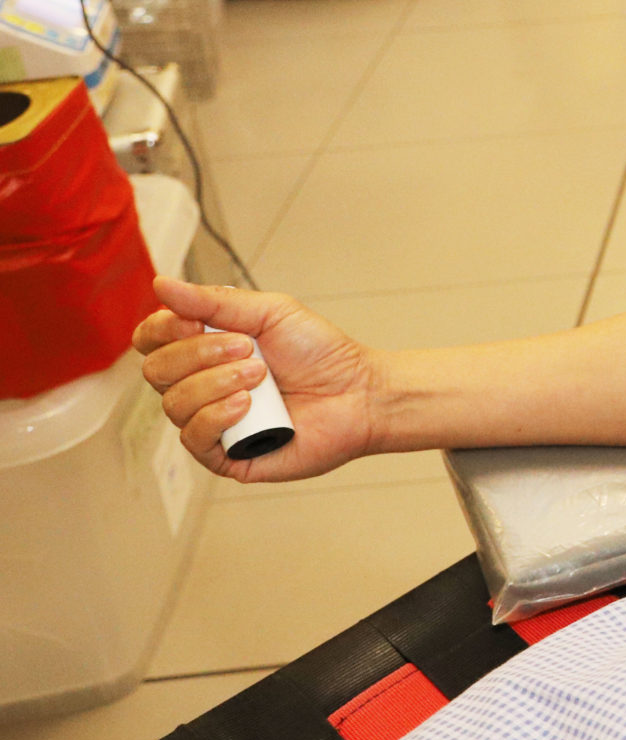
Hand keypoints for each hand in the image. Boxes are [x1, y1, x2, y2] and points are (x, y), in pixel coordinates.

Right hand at [133, 277, 381, 482]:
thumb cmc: (319, 353)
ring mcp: (210, 421)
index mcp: (203, 350)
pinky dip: (216, 415)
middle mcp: (200, 386)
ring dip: (217, 382)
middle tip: (248, 348)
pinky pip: (193, 438)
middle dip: (199, 354)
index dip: (163, 329)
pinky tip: (247, 405)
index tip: (195, 320)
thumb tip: (161, 284)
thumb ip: (213, 301)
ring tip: (261, 376)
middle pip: (157, 370)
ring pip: (173, 403)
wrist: (359, 392)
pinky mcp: (225, 455)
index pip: (151, 340)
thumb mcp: (269, 312)